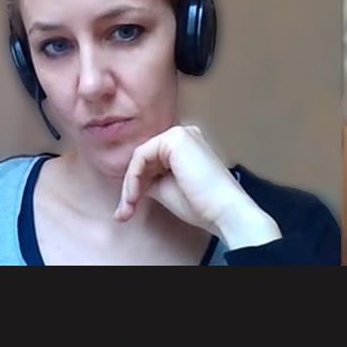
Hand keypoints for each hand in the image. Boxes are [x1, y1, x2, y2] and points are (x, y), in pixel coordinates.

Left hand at [113, 125, 280, 249]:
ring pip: (139, 158)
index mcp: (186, 145)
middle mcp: (184, 134)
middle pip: (144, 158)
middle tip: (124, 212)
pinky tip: (134, 197)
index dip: (136, 185)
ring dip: (130, 185)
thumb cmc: (201, 204)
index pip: (151, 160)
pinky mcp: (175, 138)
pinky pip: (141, 156)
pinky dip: (133, 179)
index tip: (127, 210)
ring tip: (128, 208)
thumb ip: (149, 178)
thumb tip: (129, 182)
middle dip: (130, 187)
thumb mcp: (166, 188)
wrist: (222, 210)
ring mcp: (180, 134)